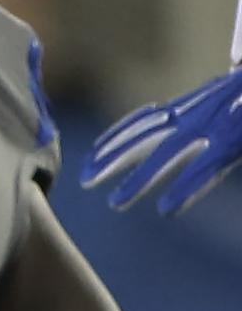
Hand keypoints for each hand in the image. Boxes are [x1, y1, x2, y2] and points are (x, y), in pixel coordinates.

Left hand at [85, 66, 241, 215]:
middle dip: (113, 158)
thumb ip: (192, 114)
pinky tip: (167, 209)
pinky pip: (203, 168)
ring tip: (115, 203)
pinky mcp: (230, 141)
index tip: (90, 157)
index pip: (145, 121)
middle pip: (146, 137)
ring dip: (141, 178)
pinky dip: (185, 188)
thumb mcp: (215, 101)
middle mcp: (198, 113)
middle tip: (84, 181)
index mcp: (193, 105)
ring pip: (168, 154)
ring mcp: (214, 126)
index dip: (115, 138)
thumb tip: (167, 122)